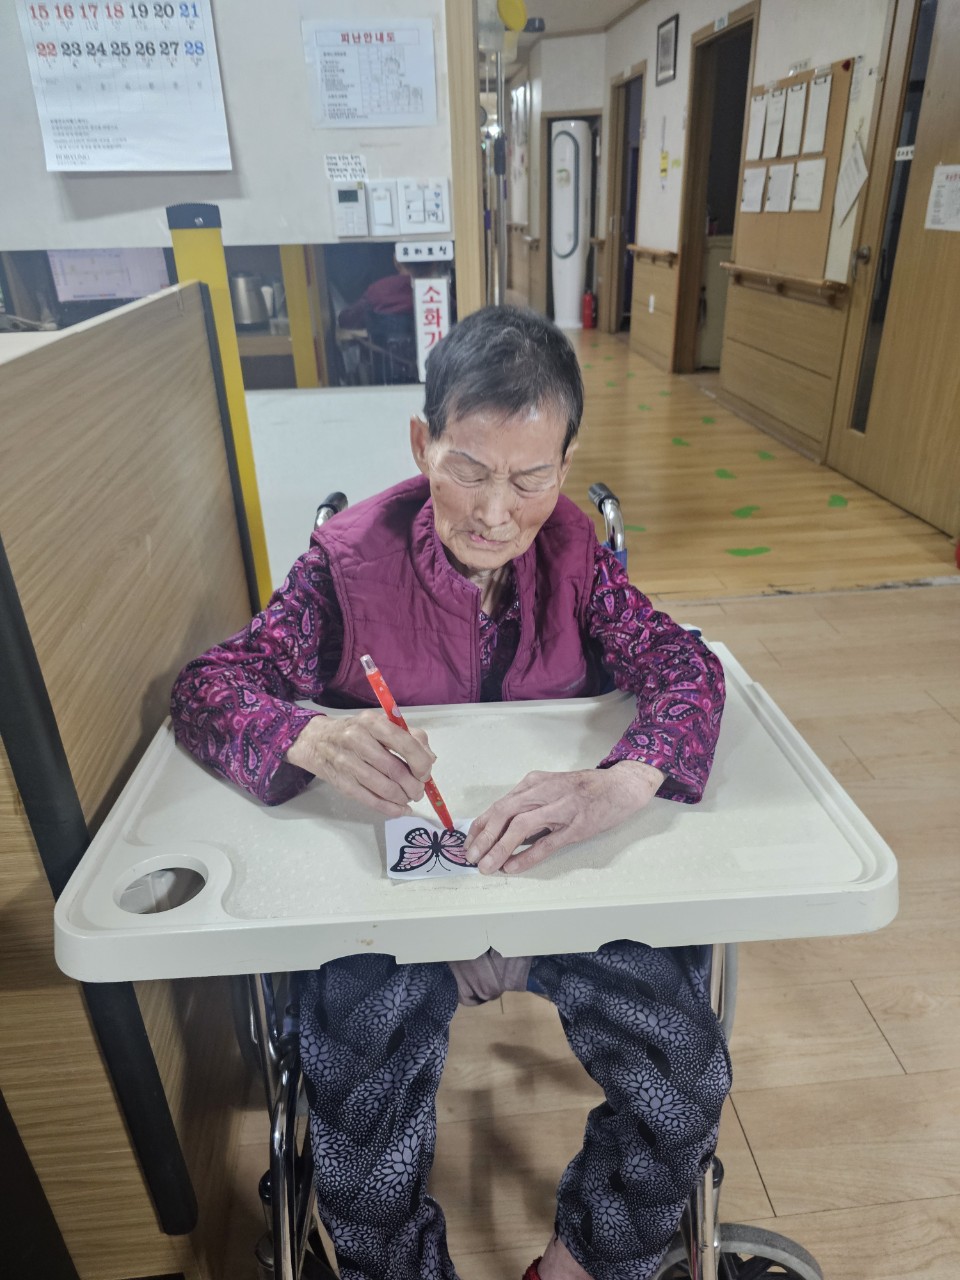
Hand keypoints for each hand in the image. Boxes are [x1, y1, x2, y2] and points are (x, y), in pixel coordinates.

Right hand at [285, 712, 435, 817]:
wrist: (315, 741)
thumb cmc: (355, 732)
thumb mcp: (380, 725)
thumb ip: (410, 738)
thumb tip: (430, 759)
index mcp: (372, 722)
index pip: (404, 743)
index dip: (420, 762)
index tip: (426, 772)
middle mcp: (358, 740)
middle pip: (395, 769)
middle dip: (414, 785)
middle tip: (419, 790)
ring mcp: (347, 763)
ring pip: (385, 788)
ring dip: (403, 798)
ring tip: (409, 797)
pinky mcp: (342, 783)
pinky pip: (371, 801)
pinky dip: (391, 809)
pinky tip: (401, 810)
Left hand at [464, 761, 664, 874]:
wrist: (621, 786)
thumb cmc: (585, 788)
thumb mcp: (551, 787)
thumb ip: (528, 803)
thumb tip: (502, 829)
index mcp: (535, 782)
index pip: (499, 804)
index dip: (481, 825)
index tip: (469, 843)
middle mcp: (544, 792)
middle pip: (505, 812)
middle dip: (484, 837)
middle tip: (471, 857)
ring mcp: (561, 808)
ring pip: (521, 826)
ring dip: (500, 847)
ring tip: (487, 866)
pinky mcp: (576, 826)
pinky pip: (547, 843)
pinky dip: (527, 855)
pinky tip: (513, 867)